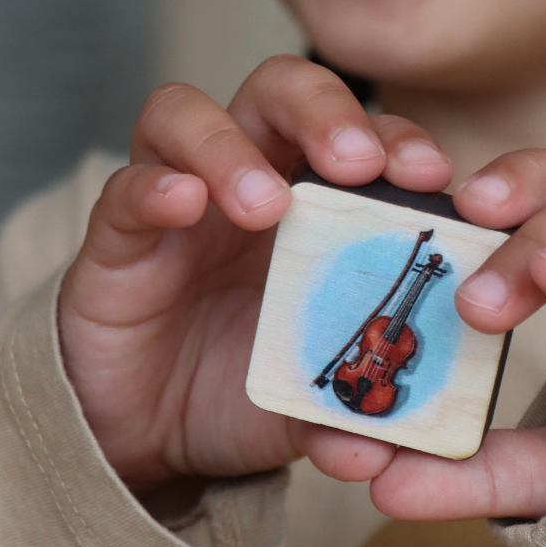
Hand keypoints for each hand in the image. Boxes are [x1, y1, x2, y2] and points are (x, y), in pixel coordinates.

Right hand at [59, 57, 452, 491]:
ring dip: (230, 147)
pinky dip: (154, 188)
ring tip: (266, 206)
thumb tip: (380, 453)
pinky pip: (124, 192)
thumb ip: (345, 420)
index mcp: (315, 213)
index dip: (396, 141)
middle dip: (323, 111)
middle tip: (354, 162)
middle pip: (277, 93)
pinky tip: (183, 203)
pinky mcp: (116, 241)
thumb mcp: (308, 407)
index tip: (429, 177)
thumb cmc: (241, 392)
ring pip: (186, 116)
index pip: (359, 140)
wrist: (148, 433)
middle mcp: (247, 188)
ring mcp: (178, 208)